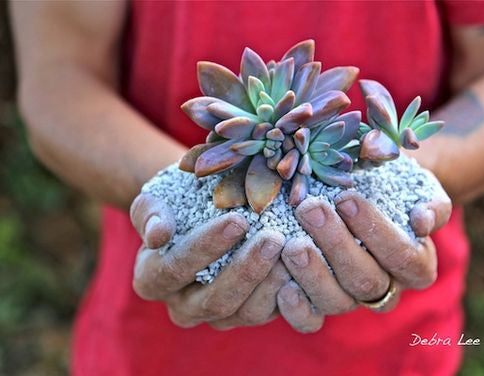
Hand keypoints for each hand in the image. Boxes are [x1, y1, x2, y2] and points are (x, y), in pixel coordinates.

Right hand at [130, 193, 288, 328]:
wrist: (201, 212)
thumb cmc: (177, 202)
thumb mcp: (156, 198)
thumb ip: (149, 213)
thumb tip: (158, 234)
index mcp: (153, 280)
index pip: (175, 269)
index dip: (205, 247)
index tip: (236, 220)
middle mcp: (183, 307)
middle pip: (215, 300)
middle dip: (246, 269)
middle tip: (273, 238)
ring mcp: (218, 316)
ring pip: (246, 313)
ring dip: (271, 283)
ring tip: (292, 250)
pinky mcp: (247, 315)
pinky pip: (269, 313)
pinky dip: (288, 292)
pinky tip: (302, 265)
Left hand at [277, 174, 450, 332]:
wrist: (366, 192)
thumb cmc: (394, 187)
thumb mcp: (420, 188)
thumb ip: (433, 205)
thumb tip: (422, 221)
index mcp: (416, 265)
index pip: (403, 257)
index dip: (376, 231)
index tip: (347, 198)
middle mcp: (385, 288)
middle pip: (366, 280)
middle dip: (336, 244)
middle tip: (310, 209)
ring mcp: (351, 300)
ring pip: (337, 301)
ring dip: (313, 274)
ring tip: (292, 244)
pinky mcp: (320, 306)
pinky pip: (311, 322)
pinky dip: (297, 310)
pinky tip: (283, 288)